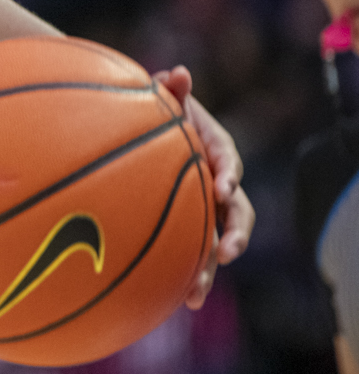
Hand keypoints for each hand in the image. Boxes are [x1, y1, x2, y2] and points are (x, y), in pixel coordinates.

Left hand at [154, 65, 253, 309]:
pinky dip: (188, 275)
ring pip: (215, 242)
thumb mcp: (158, 97)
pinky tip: (179, 301)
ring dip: (209, 267)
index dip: (229, 172)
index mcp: (211, 149)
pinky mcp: (186, 226)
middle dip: (234, 234)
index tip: (224, 186)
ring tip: (196, 293)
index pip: (227, 159)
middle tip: (227, 252)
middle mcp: (214, 183)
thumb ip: (169, 89)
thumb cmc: (150, 111)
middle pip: (236, 213)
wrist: (136, 129)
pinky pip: (191, 252)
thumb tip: (177, 72)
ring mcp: (202, 208)